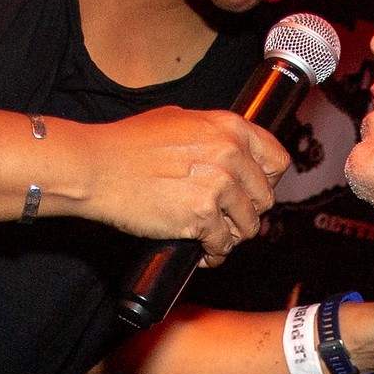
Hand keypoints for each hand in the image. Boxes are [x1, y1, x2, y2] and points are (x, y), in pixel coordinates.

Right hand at [79, 107, 290, 261]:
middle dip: (247, 213)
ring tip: (212, 237)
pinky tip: (200, 252)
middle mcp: (230, 154)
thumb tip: (229, 150)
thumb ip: (210, 134)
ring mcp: (218, 186)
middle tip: (227, 219)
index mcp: (229, 127)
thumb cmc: (127, 144)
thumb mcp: (176, 120)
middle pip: (264, 198)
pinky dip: (212, 254)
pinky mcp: (202, 217)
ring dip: (231, 236)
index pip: (277, 160)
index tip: (253, 192)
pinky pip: (222, 245)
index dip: (267, 181)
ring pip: (248, 226)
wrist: (96, 168)